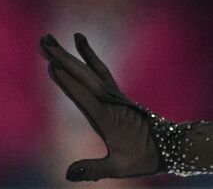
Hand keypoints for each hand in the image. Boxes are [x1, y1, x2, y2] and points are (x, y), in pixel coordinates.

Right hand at [39, 32, 161, 180]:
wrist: (168, 145)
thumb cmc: (143, 158)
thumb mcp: (118, 167)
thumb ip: (93, 169)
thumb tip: (67, 173)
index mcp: (108, 118)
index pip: (85, 97)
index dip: (69, 83)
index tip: (53, 67)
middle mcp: (111, 101)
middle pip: (83, 76)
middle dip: (63, 58)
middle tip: (45, 40)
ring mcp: (115, 96)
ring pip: (90, 70)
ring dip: (72, 53)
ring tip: (55, 38)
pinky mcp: (117, 95)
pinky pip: (101, 71)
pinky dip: (90, 58)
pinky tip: (82, 47)